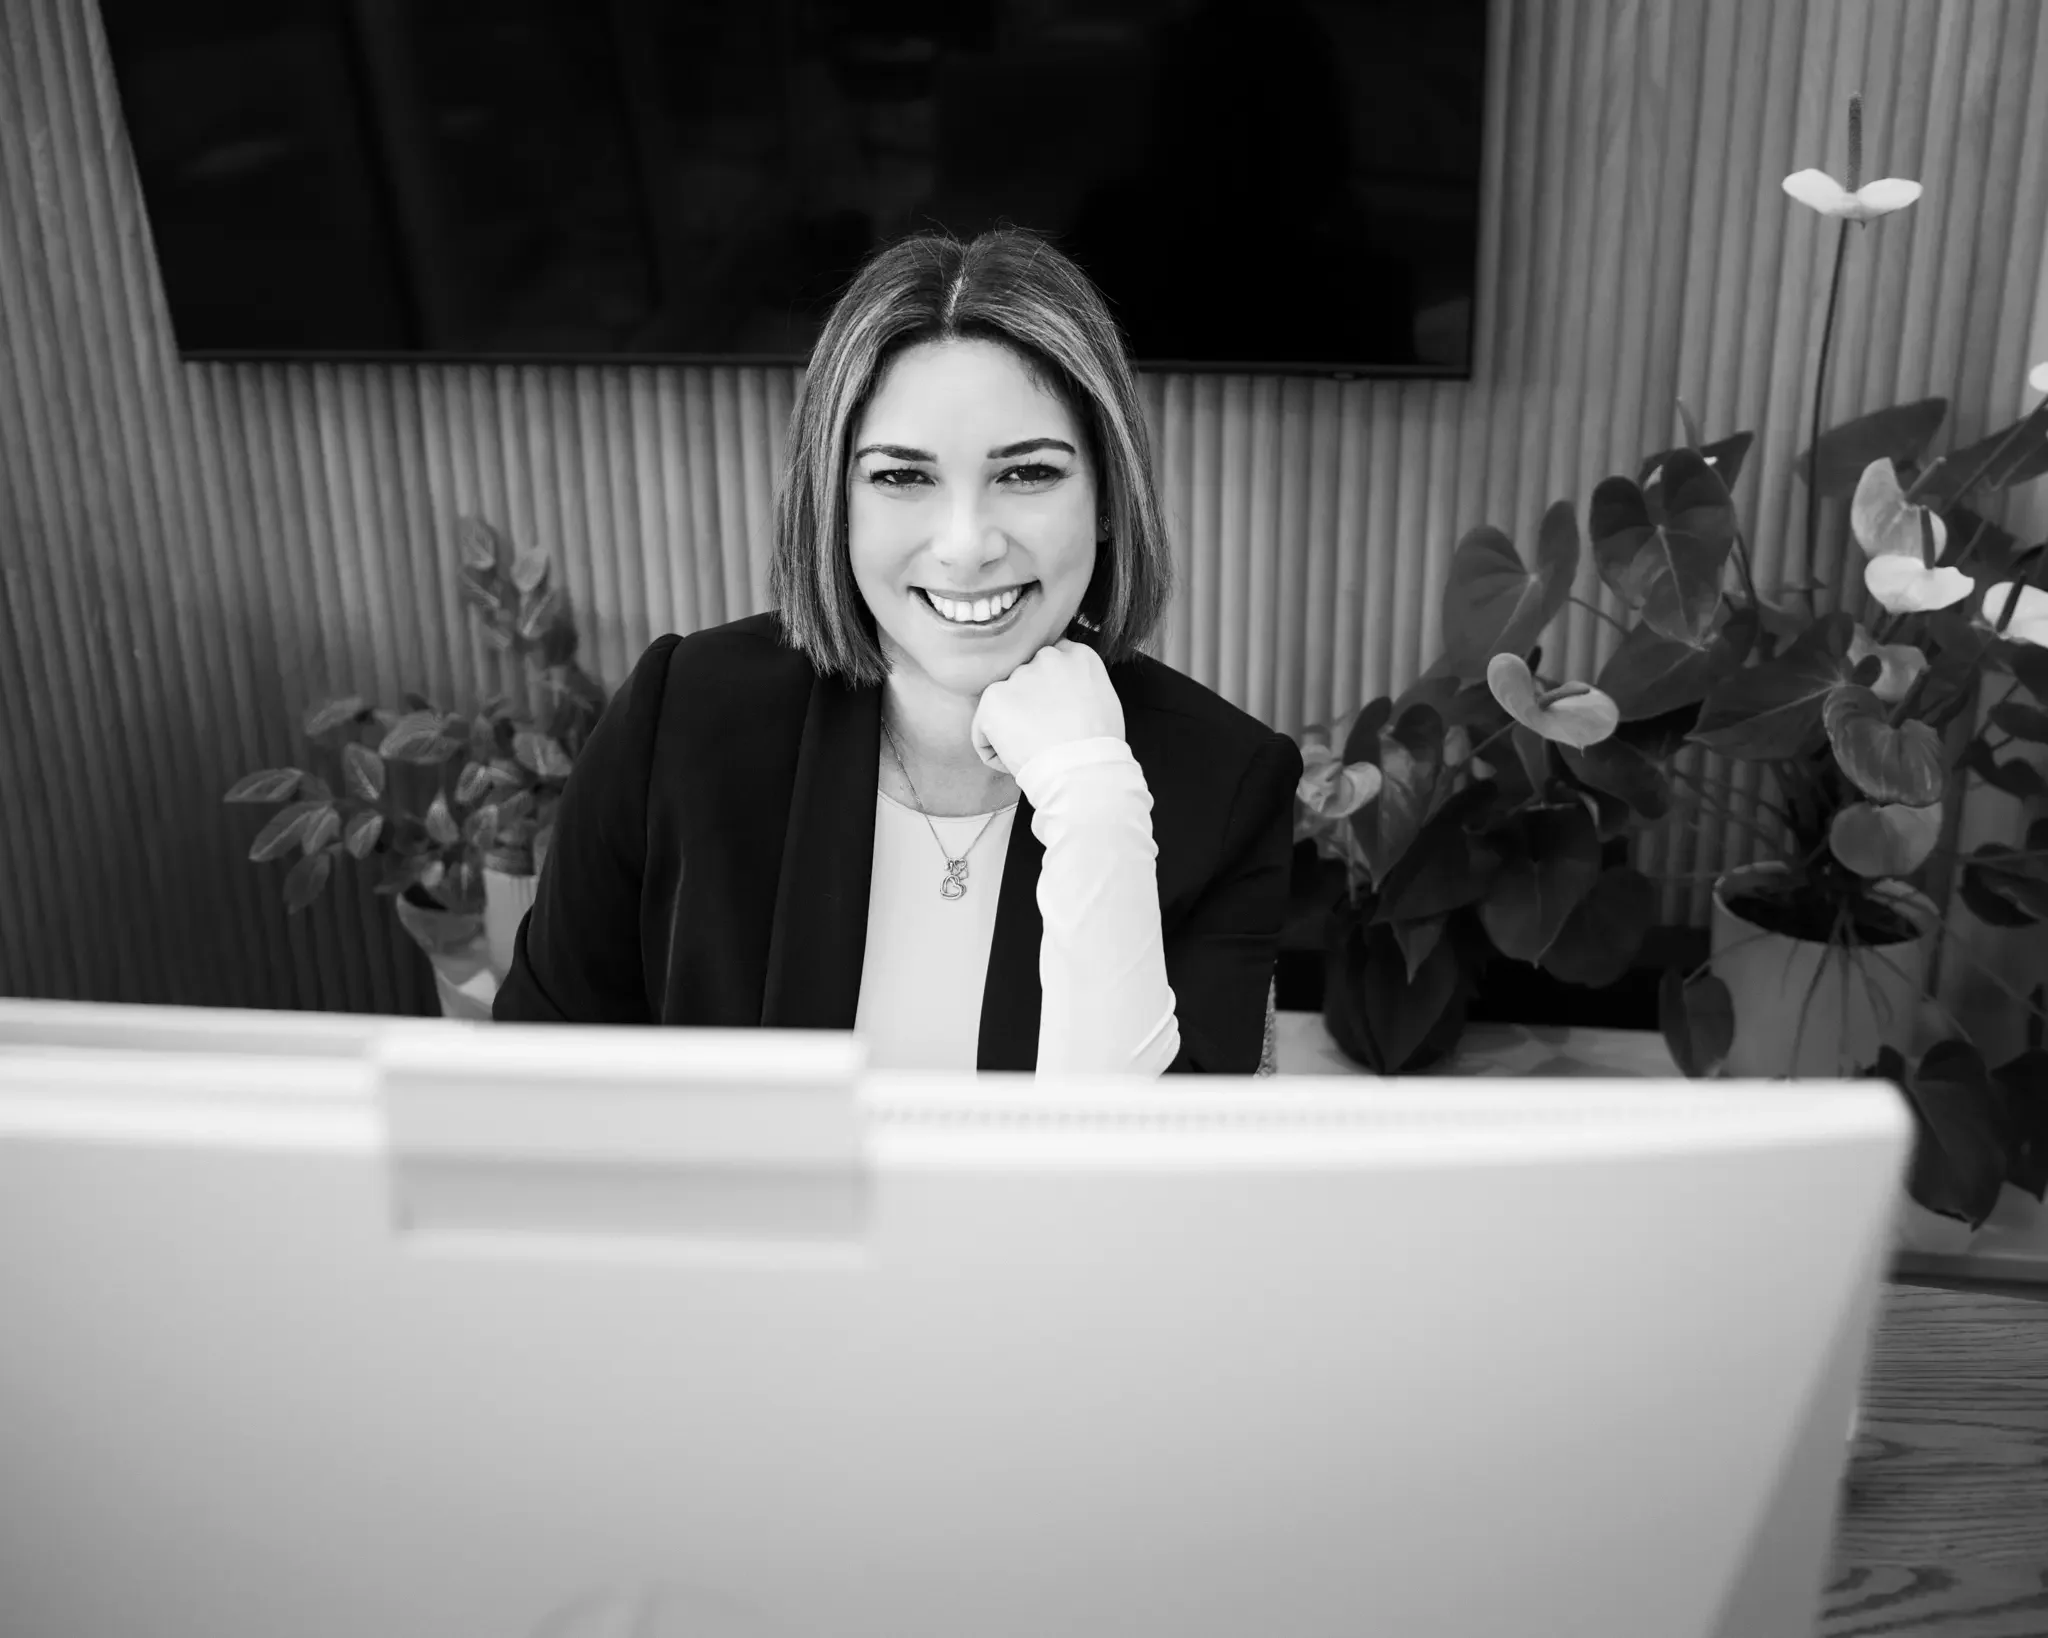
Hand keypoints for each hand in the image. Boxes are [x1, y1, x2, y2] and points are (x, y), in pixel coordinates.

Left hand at [970, 639, 1125, 776]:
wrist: (1081, 769)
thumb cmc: (1100, 747)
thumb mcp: (1105, 700)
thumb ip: (1080, 684)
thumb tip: (1065, 693)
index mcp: (1077, 656)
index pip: (1053, 661)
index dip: (1049, 689)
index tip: (1052, 710)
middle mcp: (1047, 658)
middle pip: (1026, 678)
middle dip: (1028, 702)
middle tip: (1041, 732)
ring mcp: (1018, 677)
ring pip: (1004, 703)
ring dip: (1011, 724)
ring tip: (1031, 750)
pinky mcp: (993, 699)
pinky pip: (983, 728)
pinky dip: (993, 748)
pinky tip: (1014, 759)